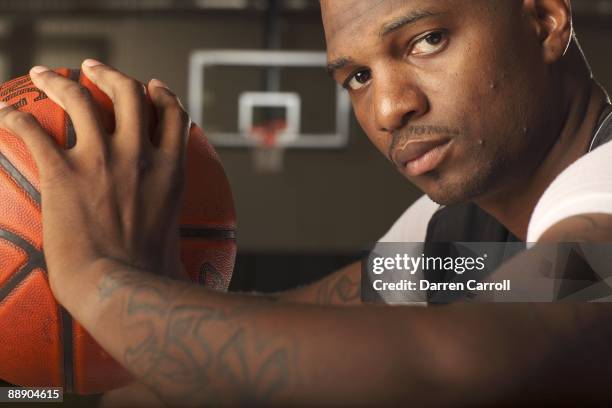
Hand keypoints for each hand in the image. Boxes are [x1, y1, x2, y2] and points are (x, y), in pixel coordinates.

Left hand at [0, 60, 190, 301]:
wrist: (123, 287)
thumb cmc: (153, 276)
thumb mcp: (178, 239)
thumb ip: (177, 230)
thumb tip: (182, 256)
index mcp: (170, 169)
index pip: (173, 114)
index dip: (161, 92)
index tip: (149, 85)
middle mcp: (139, 155)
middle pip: (129, 93)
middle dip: (109, 73)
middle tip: (91, 68)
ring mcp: (102, 160)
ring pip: (81, 99)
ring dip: (60, 81)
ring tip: (44, 74)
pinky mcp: (63, 174)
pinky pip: (34, 133)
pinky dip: (15, 118)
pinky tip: (3, 113)